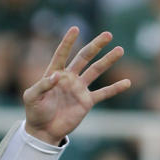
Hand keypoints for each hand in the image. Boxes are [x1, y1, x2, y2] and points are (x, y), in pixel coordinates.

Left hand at [23, 28, 129, 146]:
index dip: (67, 42)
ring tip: (119, 50)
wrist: (43, 131)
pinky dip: (115, 88)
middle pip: (84, 57)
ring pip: (96, 71)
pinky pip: (103, 93)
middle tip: (108, 34)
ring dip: (107, 61)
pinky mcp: (86, 102)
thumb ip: (42, 85)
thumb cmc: (35, 112)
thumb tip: (57, 75)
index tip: (74, 29)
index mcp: (54, 73)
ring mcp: (79, 89)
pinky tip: (127, 82)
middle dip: (96, 46)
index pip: (62, 54)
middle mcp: (69, 78)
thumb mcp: (31, 97)